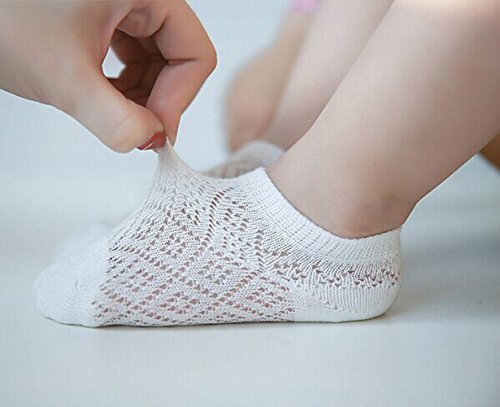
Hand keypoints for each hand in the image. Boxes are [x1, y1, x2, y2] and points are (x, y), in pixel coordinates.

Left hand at [0, 0, 215, 150]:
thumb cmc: (1, 17)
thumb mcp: (65, 78)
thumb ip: (116, 120)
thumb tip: (151, 140)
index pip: (194, 52)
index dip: (179, 98)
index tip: (156, 130)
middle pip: (178, 57)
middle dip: (159, 99)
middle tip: (138, 128)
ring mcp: (122, 4)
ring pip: (157, 60)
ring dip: (141, 95)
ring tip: (113, 111)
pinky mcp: (105, 16)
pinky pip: (133, 55)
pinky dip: (125, 84)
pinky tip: (104, 96)